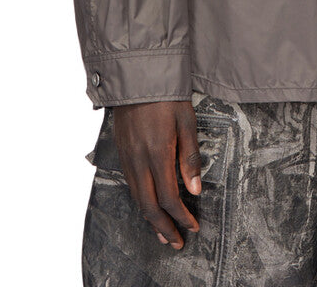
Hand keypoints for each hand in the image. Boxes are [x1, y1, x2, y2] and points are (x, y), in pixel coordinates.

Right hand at [112, 100, 202, 249]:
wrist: (136, 76)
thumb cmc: (166, 95)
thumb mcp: (186, 122)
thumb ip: (190, 157)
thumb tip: (194, 189)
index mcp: (158, 153)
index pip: (169, 197)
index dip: (182, 216)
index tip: (193, 225)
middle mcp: (139, 160)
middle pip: (149, 205)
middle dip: (164, 227)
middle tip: (177, 242)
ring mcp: (127, 157)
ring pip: (137, 198)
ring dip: (151, 219)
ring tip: (164, 233)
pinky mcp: (122, 152)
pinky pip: (130, 185)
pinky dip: (141, 202)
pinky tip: (149, 206)